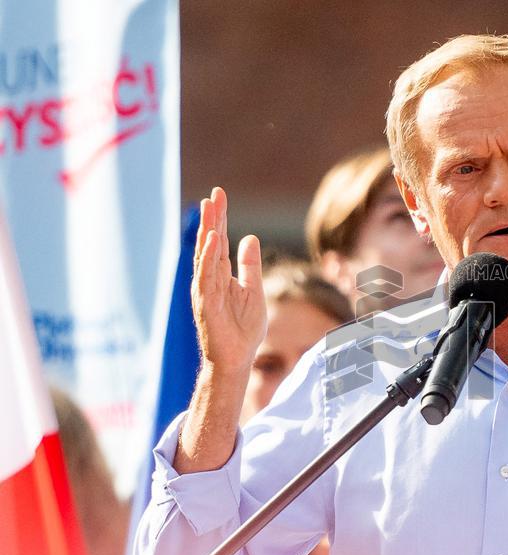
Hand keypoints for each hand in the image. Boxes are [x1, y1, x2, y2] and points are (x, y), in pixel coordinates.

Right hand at [192, 187, 265, 372]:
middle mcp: (210, 279)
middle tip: (215, 194)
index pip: (219, 241)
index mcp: (221, 275)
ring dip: (207, 232)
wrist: (237, 358)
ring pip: (206, 255)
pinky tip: (211, 240)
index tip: (219, 195)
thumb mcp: (253, 290)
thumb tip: (250, 237)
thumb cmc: (243, 328)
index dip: (219, 218)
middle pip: (210, 243)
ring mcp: (206, 291)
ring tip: (210, 209)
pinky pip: (206, 277)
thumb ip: (249, 265)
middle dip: (212, 218)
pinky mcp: (206, 304)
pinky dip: (208, 258)